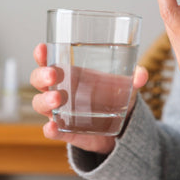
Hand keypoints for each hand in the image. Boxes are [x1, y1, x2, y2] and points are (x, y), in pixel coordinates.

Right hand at [30, 43, 147, 153]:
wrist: (119, 130)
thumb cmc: (114, 98)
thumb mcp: (125, 86)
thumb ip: (133, 78)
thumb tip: (141, 75)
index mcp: (69, 73)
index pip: (48, 60)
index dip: (42, 54)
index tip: (43, 48)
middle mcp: (59, 90)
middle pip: (38, 80)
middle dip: (42, 75)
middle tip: (54, 74)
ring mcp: (59, 111)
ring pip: (40, 104)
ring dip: (44, 100)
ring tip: (58, 99)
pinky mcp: (65, 131)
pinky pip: (51, 130)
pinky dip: (50, 129)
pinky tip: (52, 127)